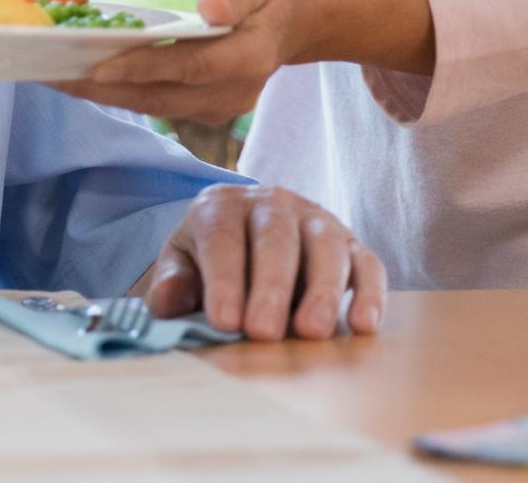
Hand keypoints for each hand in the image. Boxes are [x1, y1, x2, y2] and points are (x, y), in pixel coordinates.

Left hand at [49, 0, 305, 123]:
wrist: (291, 22)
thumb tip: (209, 11)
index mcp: (248, 59)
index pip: (188, 67)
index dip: (142, 68)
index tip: (97, 67)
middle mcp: (233, 93)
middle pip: (160, 95)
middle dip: (103, 89)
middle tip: (53, 75)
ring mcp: (217, 107)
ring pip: (152, 105)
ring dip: (102, 95)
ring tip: (55, 78)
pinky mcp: (201, 109)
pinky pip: (154, 102)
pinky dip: (118, 92)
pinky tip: (81, 79)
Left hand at [134, 183, 385, 339]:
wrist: (246, 240)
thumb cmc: (209, 260)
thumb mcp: (181, 265)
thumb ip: (172, 282)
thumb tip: (166, 301)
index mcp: (221, 206)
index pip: (222, 236)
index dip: (223, 279)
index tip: (223, 321)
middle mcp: (271, 203)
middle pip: (274, 237)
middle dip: (269, 286)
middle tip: (262, 332)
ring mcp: (314, 219)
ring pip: (324, 244)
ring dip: (321, 289)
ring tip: (311, 332)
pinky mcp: (350, 243)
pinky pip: (366, 261)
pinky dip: (370, 292)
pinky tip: (365, 325)